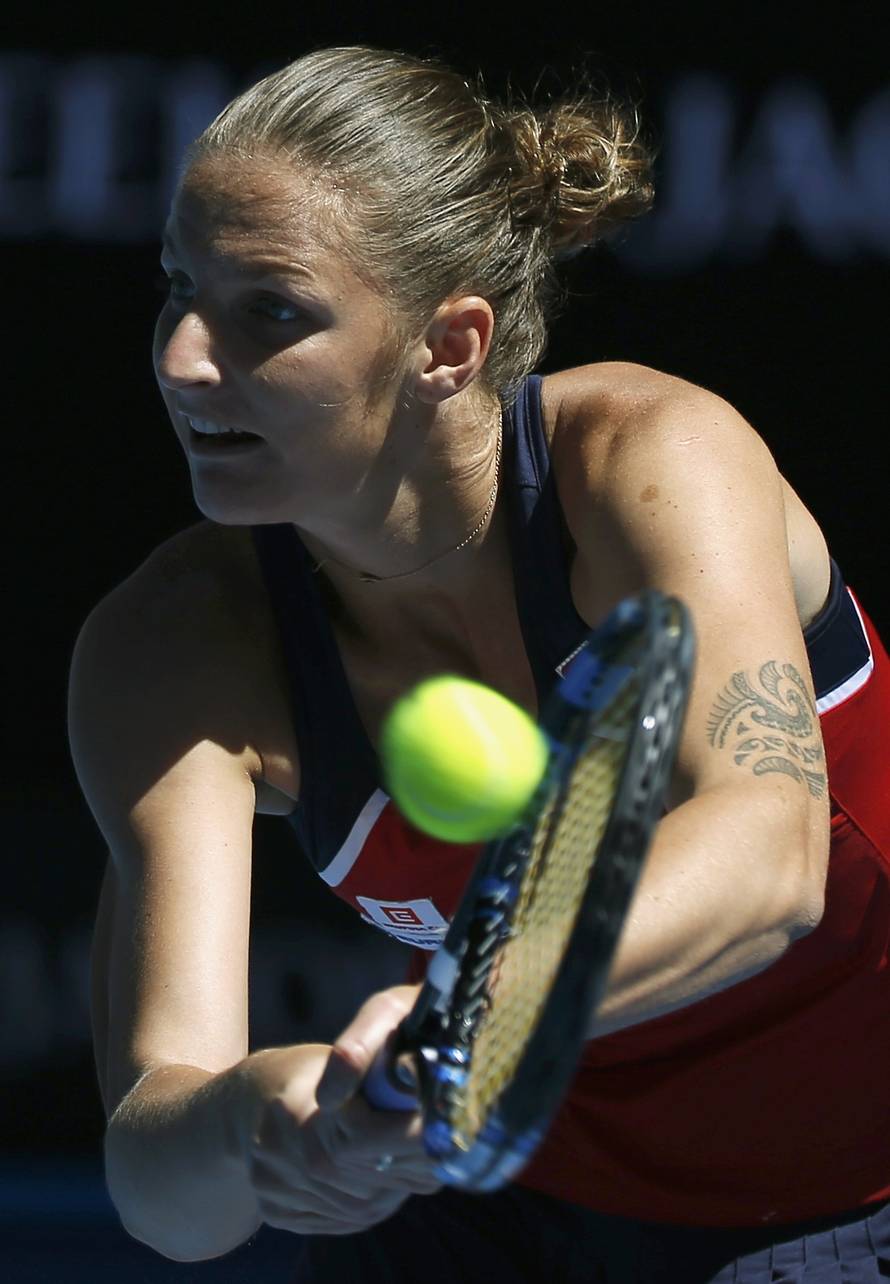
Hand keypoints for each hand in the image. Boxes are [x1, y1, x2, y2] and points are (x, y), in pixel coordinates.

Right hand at [245, 986, 442, 1235]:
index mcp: (299, 1117)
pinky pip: (347, 1219)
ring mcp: (281, 1195)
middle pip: (373, 1177)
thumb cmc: (298, 1073)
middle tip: (448, 1142)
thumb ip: (373, 1076)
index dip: (414, 1133)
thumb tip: (426, 1086)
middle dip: (418, 1162)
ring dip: (401, 1185)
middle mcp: (286, 1163)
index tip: (449, 1124)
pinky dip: (376, 1200)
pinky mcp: (283, 1216)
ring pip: (367, 1205)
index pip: (369, 1137)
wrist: (240, 1108)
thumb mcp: (332, 1060)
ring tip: (422, 1159)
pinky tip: (387, 1179)